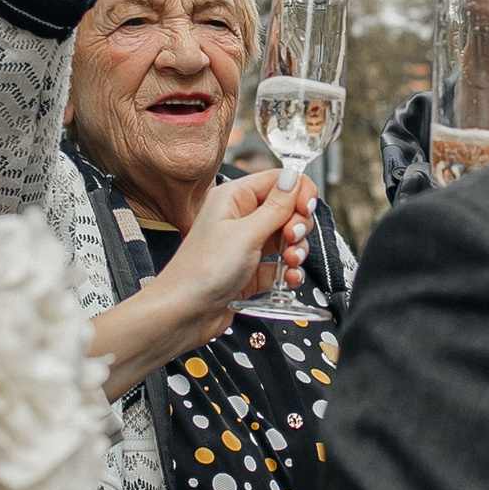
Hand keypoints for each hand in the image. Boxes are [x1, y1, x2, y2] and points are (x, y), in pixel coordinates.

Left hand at [165, 170, 315, 331]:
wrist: (183, 314)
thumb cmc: (202, 271)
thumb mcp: (245, 233)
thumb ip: (276, 206)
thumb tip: (293, 176)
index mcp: (233, 198)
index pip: (277, 181)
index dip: (297, 192)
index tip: (305, 209)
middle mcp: (239, 218)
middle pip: (286, 209)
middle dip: (297, 225)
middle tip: (292, 238)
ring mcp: (245, 245)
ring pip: (286, 239)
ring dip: (296, 250)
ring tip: (290, 262)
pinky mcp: (250, 270)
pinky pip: (280, 264)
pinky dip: (289, 271)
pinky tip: (289, 278)